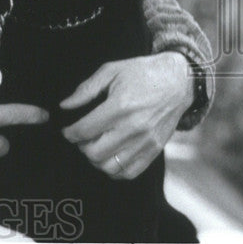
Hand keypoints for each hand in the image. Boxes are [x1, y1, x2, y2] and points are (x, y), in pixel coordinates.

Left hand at [59, 52, 191, 179]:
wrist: (178, 81)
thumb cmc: (142, 72)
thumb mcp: (111, 71)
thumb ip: (86, 90)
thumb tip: (64, 105)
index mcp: (120, 106)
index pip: (85, 130)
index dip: (69, 133)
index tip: (67, 131)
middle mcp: (133, 128)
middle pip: (94, 152)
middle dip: (81, 146)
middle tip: (81, 137)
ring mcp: (145, 142)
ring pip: (110, 166)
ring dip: (96, 160)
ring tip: (95, 146)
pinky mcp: (155, 150)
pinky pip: (130, 173)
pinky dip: (114, 170)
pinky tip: (110, 156)